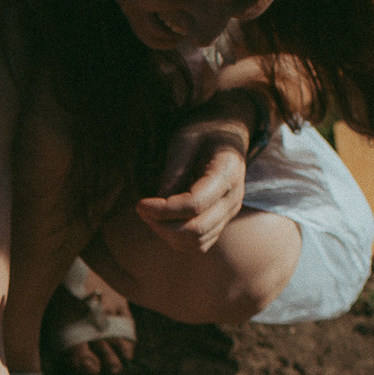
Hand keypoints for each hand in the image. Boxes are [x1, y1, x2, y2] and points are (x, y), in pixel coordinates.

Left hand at [132, 107, 251, 255]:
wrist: (230, 132)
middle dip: (162, 225)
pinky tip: (163, 220)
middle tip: (141, 208)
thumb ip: (173, 171)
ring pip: (197, 242)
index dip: (163, 210)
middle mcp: (233, 198)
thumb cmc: (204, 130)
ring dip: (167, 234)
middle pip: (196, 230)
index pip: (195, 205)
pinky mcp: (222, 221)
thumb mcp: (184, 139)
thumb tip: (157, 203)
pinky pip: (199, 244)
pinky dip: (177, 239)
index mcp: (227, 172)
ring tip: (151, 213)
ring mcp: (230, 213)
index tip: (140, 203)